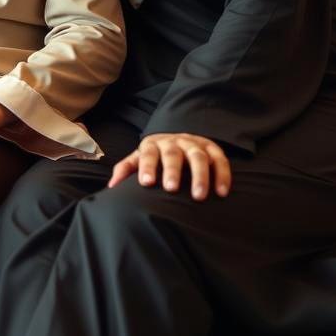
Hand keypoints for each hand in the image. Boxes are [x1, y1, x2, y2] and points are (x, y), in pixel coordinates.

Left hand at [108, 132, 230, 200]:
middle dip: (172, 170)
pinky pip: (220, 160)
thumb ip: (125, 169)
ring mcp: (194, 144)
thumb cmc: (155, 157)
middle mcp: (174, 142)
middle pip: (173, 154)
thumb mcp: (139, 159)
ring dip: (199, 175)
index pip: (148, 153)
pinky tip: (222, 192)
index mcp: (153, 144)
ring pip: (198, 157)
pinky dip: (222, 175)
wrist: (178, 140)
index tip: (146, 182)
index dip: (147, 166)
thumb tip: (112, 186)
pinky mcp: (212, 148)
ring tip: (198, 196)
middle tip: (171, 188)